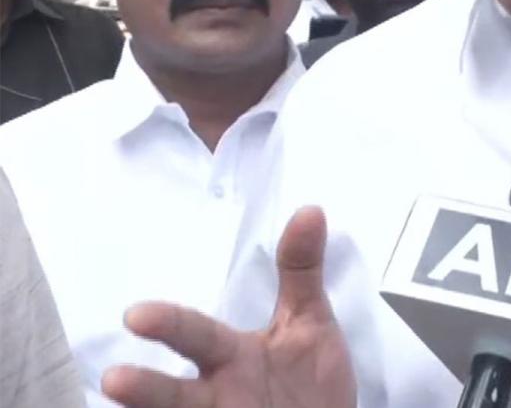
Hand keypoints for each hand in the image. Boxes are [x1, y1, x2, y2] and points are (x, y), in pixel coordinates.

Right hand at [102, 206, 355, 407]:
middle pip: (174, 392)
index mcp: (230, 354)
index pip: (195, 335)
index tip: (135, 315)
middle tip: (113, 380)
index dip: (168, 323)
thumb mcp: (310, 321)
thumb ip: (301, 271)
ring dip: (154, 407)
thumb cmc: (310, 376)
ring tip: (120, 393)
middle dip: (145, 387)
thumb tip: (311, 210)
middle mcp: (216, 391)